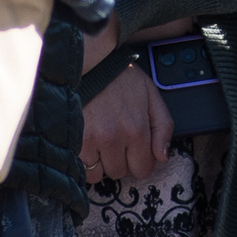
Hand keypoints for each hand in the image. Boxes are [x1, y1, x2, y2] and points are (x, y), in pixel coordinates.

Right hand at [76, 23, 175, 190]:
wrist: (87, 62)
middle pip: (120, 172)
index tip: (132, 150)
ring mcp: (92, 140)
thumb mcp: (150, 94)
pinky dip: (84, 159)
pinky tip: (86, 141)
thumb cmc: (119, 77)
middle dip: (119, 160)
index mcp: (136, 128)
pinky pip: (81, 167)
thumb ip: (162, 127)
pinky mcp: (74, 140)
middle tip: (114, 140)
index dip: (139, 160)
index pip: (143, 168)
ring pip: (99, 174)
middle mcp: (114, 137)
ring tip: (98, 140)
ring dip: (99, 162)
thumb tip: (162, 157)